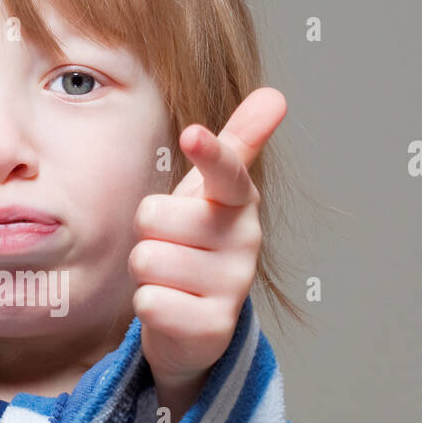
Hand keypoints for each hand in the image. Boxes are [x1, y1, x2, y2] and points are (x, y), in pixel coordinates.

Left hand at [129, 87, 286, 404]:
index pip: (227, 171)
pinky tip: (173, 308)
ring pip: (146, 259)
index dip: (210, 153)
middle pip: (152, 215)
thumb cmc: (196, 247)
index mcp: (239, 203)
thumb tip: (274, 95)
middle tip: (170, 248)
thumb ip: (235, 146)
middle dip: (147, 234)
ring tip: (171, 279)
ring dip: (146, 272)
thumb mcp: (211, 196)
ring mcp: (232, 286)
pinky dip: (150, 306)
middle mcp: (244, 241)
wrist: (196, 325)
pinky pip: (150, 301)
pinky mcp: (212, 327)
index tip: (192, 134)